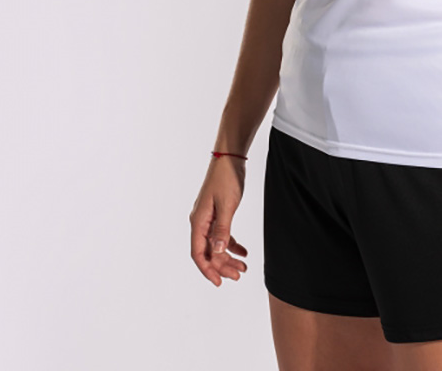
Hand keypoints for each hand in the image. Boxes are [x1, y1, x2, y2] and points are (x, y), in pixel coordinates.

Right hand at [189, 157, 249, 285]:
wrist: (230, 158)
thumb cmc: (226, 178)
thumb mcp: (227, 205)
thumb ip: (222, 230)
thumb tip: (216, 252)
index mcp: (198, 221)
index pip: (198, 253)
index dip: (207, 269)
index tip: (218, 282)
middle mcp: (200, 221)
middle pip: (208, 251)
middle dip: (222, 266)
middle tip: (238, 275)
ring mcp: (209, 218)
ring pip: (216, 244)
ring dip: (228, 257)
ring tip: (243, 267)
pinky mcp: (218, 213)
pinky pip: (222, 234)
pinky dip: (232, 244)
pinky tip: (243, 251)